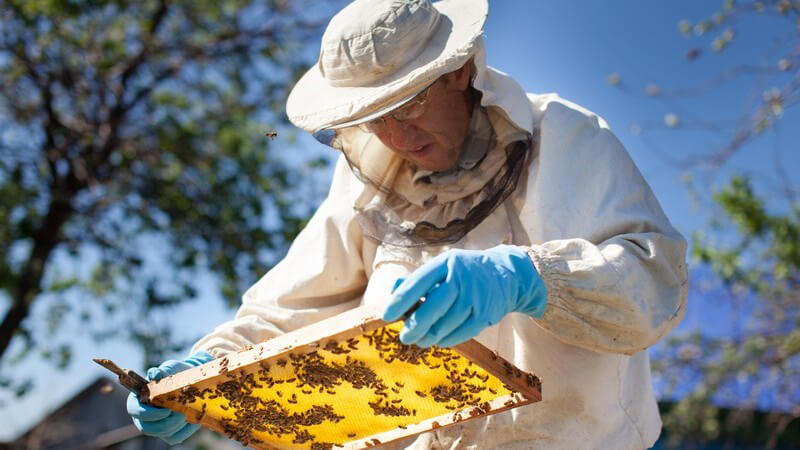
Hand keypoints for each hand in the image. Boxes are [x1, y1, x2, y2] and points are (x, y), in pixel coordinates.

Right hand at [126, 352, 213, 443]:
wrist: (192, 380)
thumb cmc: (176, 373)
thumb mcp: (170, 369)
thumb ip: (162, 371)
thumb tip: (154, 373)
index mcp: (139, 399)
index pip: (134, 410)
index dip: (146, 414)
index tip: (165, 410)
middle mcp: (144, 415)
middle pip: (146, 428)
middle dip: (165, 424)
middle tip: (181, 415)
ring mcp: (156, 425)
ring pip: (162, 434)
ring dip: (176, 426)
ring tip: (188, 414)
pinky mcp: (169, 432)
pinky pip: (175, 438)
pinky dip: (186, 431)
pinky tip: (194, 421)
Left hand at [383, 245, 545, 347]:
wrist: (505, 274)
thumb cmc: (464, 272)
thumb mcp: (443, 268)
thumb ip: (418, 280)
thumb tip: (393, 291)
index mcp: (445, 263)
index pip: (418, 283)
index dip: (400, 301)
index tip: (386, 315)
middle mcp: (461, 279)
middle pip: (431, 308)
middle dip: (413, 326)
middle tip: (404, 336)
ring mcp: (475, 297)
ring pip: (444, 325)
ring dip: (427, 336)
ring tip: (419, 339)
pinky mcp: (485, 315)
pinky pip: (459, 334)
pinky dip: (445, 340)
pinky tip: (437, 339)